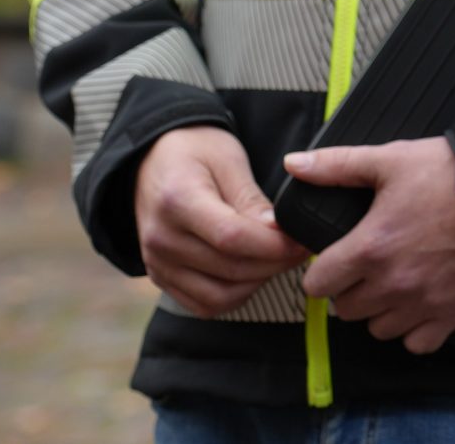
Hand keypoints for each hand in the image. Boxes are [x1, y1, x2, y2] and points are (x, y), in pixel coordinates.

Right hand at [134, 124, 308, 317]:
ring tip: (277, 259)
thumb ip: (252, 200)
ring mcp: (157, 262)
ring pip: (219, 295)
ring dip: (257, 283)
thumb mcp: (229, 160)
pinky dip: (234, 295)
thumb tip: (279, 233)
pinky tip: (251, 273)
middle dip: (275, 263)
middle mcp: (162, 238)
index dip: (274, 245)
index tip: (301, 240)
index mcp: (178, 200)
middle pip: (229, 269)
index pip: (232, 238)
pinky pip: (203, 304)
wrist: (153, 159)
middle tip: (300, 248)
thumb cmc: (195, 151)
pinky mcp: (160, 277)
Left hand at [285, 136, 454, 353]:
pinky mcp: (451, 316)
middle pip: (345, 310)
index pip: (317, 285)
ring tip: (396, 283)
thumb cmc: (452, 175)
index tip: (339, 259)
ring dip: (381, 310)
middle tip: (370, 266)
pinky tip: (422, 302)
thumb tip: (294, 164)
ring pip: (378, 328)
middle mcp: (391, 285)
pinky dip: (415, 328)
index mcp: (369, 249)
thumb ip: (338, 165)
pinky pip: (417, 342)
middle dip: (350, 289)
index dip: (324, 270)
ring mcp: (422, 305)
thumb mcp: (392, 160)